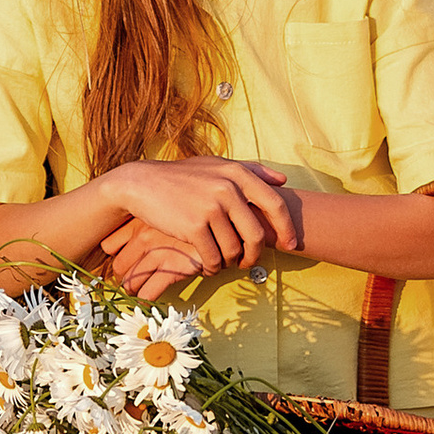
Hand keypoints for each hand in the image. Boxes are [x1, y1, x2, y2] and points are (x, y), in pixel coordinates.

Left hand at [96, 220, 204, 301]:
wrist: (224, 219)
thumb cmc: (196, 218)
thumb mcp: (168, 213)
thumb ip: (149, 222)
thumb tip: (131, 241)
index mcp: (140, 221)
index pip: (108, 245)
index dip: (115, 256)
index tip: (123, 261)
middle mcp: (144, 236)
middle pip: (117, 267)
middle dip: (124, 277)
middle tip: (134, 280)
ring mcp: (157, 253)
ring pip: (129, 283)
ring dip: (135, 291)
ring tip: (143, 290)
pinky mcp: (172, 269)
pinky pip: (148, 294)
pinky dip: (147, 300)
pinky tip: (153, 298)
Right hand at [99, 156, 301, 279]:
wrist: (142, 185)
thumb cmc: (183, 178)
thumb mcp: (217, 165)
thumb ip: (252, 170)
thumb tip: (283, 181)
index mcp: (237, 173)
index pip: (275, 205)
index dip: (287, 228)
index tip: (291, 245)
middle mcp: (227, 188)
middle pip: (256, 235)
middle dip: (255, 255)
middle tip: (248, 263)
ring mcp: (210, 208)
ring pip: (234, 250)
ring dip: (229, 262)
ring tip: (221, 261)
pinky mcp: (193, 227)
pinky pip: (213, 258)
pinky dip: (212, 267)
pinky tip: (206, 266)